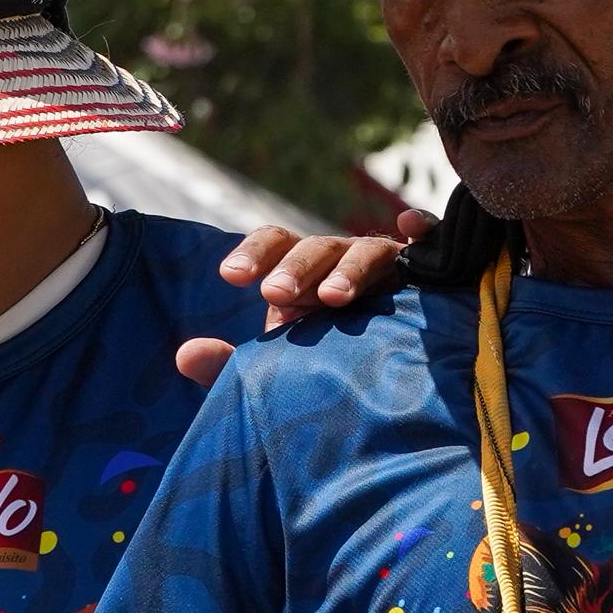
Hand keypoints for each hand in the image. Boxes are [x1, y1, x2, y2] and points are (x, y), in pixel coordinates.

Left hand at [180, 208, 428, 385]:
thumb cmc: (326, 364)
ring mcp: (386, 265)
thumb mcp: (278, 364)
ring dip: (349, 269)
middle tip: (275, 295)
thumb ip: (231, 364)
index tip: (232, 277)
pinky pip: (429, 245)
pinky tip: (412, 227)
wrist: (388, 385)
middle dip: (296, 269)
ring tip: (335, 299)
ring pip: (367, 251)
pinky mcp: (428, 276)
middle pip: (317, 247)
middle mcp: (342, 261)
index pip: (275, 244)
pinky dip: (423, 230)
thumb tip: (184, 355)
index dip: (254, 254)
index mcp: (304, 274)